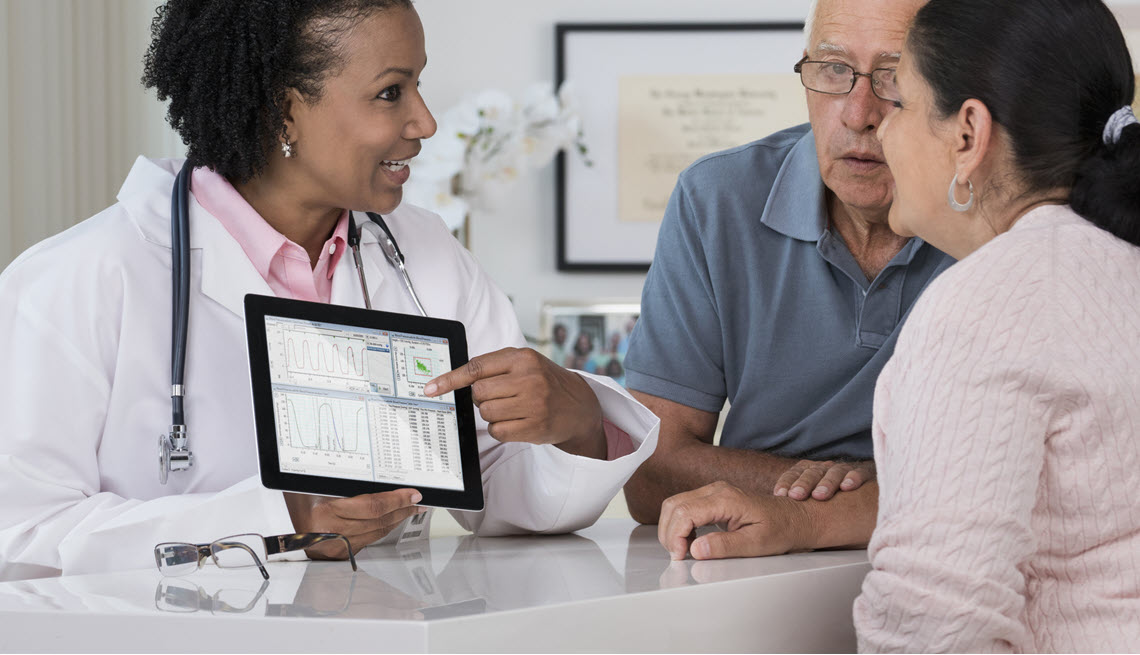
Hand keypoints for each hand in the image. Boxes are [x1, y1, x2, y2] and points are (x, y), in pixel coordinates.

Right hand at [284, 489, 425, 557]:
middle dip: (403, 510)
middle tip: (418, 501)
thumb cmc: (294, 499)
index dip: (396, 500)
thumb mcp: (316, 484)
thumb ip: (345, 484)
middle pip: (378, 522)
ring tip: (411, 510)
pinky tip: (392, 521)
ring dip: (396, 521)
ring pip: (375, 533)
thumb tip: (384, 481)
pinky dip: (381, 530)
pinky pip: (366, 541)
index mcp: (323, 513)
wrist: (274, 522)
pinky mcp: (336, 555)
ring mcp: (332, 547)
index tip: (412, 494)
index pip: (372, 507)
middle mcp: (329, 534)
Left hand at [424, 347, 605, 457]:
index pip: (477, 367)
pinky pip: (497, 431)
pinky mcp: (534, 427)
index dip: (450, 379)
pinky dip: (501, 428)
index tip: (431, 388)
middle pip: (478, 393)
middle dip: (481, 398)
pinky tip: (517, 421)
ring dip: (491, 414)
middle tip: (500, 396)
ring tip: (512, 408)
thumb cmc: (545, 382)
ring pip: (486, 413)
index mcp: (523, 358)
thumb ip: (495, 366)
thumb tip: (455, 379)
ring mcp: (533, 404)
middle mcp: (529, 378)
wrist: (579, 406)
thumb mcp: (526, 364)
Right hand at [658, 481, 813, 560]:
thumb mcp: (756, 544)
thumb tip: (696, 549)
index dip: (675, 536)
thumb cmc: (781, 529)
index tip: (680, 556)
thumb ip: (724, 546)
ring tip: (682, 551)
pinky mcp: (713, 498)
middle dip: (668, 533)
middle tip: (677, 556)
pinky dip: (679, 525)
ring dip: (671, 529)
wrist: (795, 517)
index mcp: (725, 499)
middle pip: (674, 505)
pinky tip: (689, 542)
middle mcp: (716, 490)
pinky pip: (685, 507)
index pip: (684, 512)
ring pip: (675, 504)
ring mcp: (713, 492)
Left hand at [773, 459, 875, 500]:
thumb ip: (797, 508)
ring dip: (826, 482)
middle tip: (797, 495)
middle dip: (803, 483)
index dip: (786, 482)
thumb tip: (777, 526)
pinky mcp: (865, 472)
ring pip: (834, 472)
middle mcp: (825, 469)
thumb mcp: (811, 503)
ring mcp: (844, 470)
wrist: (864, 493)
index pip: (794, 473)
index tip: (780, 494)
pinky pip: (859, 472)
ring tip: (820, 495)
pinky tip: (847, 487)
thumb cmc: (831, 501)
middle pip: (812, 472)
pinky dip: (853, 478)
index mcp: (809, 472)